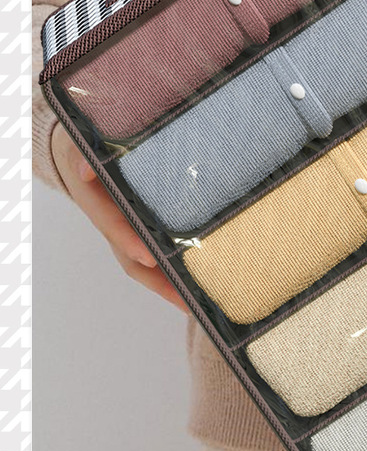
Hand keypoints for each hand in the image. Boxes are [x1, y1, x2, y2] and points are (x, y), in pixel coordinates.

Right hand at [51, 123, 185, 311]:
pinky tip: (201, 282)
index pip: (115, 227)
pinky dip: (176, 271)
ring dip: (171, 285)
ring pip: (149, 265)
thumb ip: (83, 157)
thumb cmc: (86, 150)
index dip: (130, 243)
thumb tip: (87, 169)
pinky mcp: (146, 231)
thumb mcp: (80, 149)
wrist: (82, 153)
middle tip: (186, 297)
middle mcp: (115, 225)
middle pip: (135, 261)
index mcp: (98, 204)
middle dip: (159, 281)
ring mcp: (130, 232)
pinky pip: (161, 254)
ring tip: (198, 302)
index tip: (150, 257)